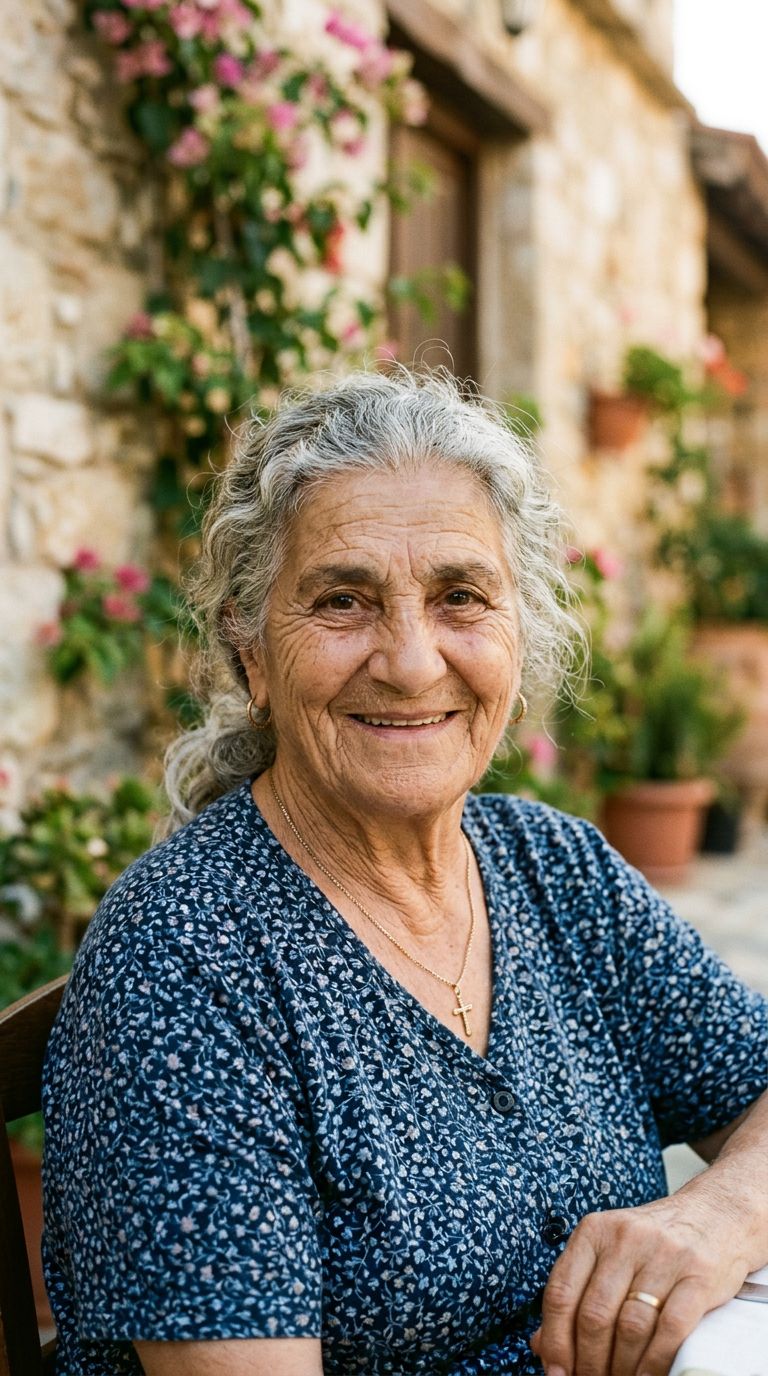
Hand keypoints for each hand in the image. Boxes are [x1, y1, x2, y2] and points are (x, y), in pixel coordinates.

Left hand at [529, 1187, 751, 1375]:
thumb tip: (542, 1344)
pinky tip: (646, 1375)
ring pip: (630, 1326)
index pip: (561, 1292)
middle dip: (588, 1361)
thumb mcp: (608, 1252)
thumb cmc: (653, 1241)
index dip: (555, 1340)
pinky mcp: (698, 1275)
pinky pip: (670, 1329)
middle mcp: (625, 1238)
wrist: (715, 1214)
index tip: (555, 1370)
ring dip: (620, 1366)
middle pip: (594, 1314)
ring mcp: (664, 1255)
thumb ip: (576, 1292)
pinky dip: (654, 1361)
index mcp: (594, 1231)